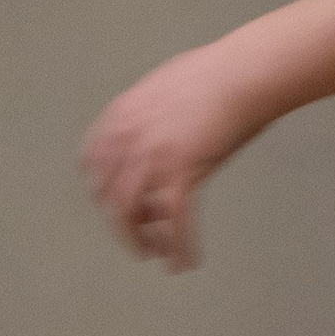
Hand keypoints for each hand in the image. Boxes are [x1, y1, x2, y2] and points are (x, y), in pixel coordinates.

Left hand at [80, 41, 264, 269]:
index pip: (93, 164)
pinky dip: (179, 247)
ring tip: (157, 255)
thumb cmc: (214, 76)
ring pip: (132, 214)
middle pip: (109, 194)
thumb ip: (150, 120)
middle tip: (137, 240)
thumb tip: (157, 142)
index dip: (103, 189)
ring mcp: (149, 157)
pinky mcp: (179, 173)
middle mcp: (125, 140)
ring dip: (141, 240)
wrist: (241, 73)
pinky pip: (174, 222)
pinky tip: (185, 262)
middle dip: (122, 222)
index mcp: (118, 117)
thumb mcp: (164, 92)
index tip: (115, 204)